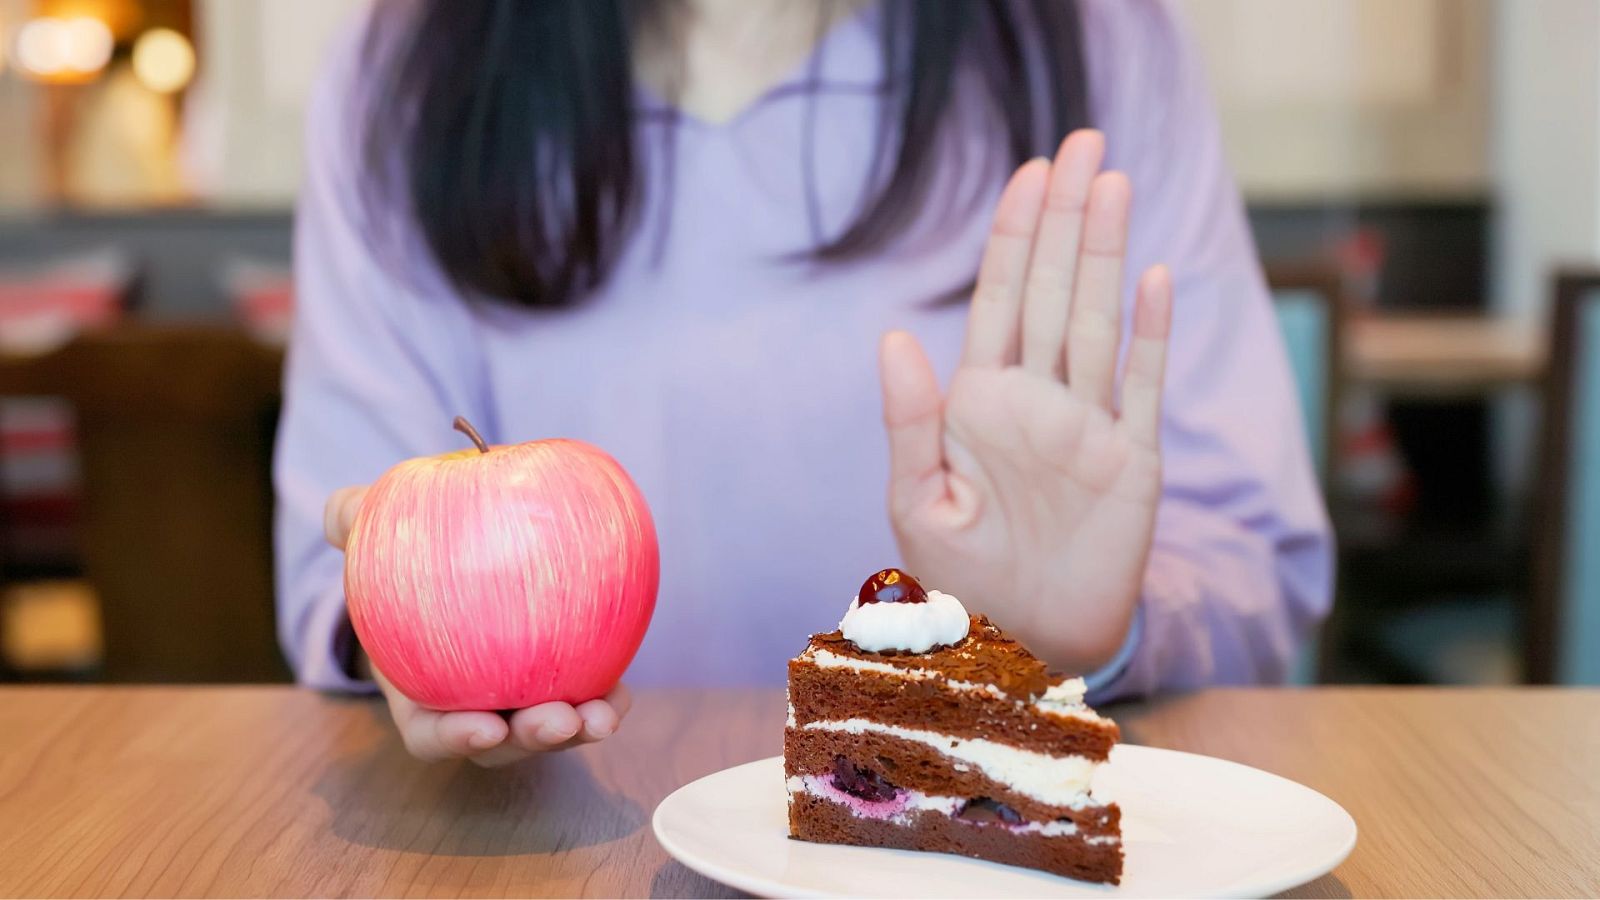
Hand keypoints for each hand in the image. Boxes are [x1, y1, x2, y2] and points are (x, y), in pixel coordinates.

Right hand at [323, 485, 631, 765]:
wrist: (452, 559)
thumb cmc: (402, 558)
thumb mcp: (371, 533)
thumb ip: (354, 521)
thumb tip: (342, 513)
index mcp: (420, 695)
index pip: (433, 733)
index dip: (455, 739)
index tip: (482, 728)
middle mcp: (473, 708)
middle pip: (502, 743)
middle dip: (531, 741)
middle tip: (557, 721)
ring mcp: (519, 700)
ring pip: (550, 730)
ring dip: (579, 729)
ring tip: (603, 713)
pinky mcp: (560, 681)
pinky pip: (585, 695)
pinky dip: (605, 696)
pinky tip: (622, 685)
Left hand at [879, 130, 1173, 673]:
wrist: (1022, 645)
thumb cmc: (959, 580)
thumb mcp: (919, 503)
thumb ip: (910, 422)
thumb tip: (895, 337)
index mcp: (980, 403)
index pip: (1001, 300)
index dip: (1015, 234)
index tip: (1031, 172)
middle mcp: (1037, 402)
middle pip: (1054, 291)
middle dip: (1066, 217)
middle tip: (1083, 141)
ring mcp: (1087, 427)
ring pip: (1098, 322)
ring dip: (1106, 254)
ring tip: (1116, 183)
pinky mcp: (1132, 463)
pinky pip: (1142, 387)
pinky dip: (1149, 335)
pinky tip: (1154, 278)